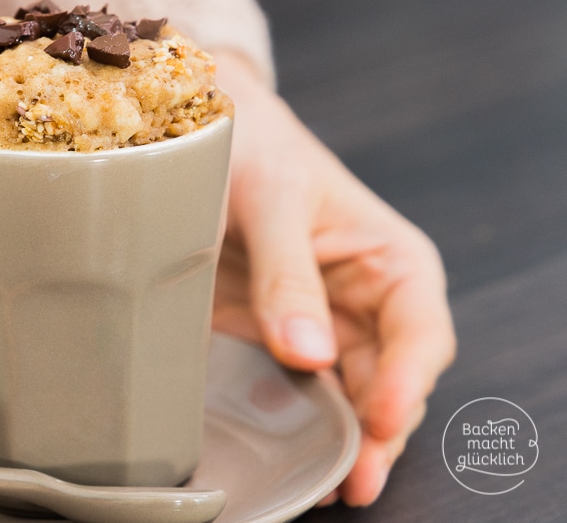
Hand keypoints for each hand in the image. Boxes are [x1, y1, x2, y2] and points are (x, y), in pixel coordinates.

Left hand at [209, 52, 455, 505]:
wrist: (206, 140)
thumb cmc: (257, 152)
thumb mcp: (272, 202)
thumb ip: (287, 275)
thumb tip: (307, 353)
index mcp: (392, 264)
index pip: (419, 334)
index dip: (406, 381)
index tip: (379, 418)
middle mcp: (367, 307)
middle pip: (389, 384)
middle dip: (377, 435)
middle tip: (353, 478)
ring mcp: (321, 331)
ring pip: (349, 402)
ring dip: (342, 444)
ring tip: (326, 485)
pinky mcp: (276, 345)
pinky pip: (296, 396)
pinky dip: (298, 429)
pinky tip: (291, 459)